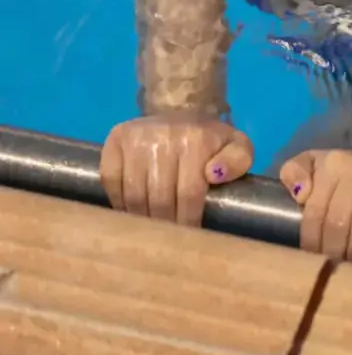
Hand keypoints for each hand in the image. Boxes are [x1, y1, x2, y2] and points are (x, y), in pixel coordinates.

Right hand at [100, 116, 253, 226]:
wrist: (182, 112)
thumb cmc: (211, 141)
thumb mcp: (238, 146)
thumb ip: (238, 161)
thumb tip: (215, 175)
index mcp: (196, 139)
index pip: (189, 192)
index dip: (187, 220)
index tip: (188, 238)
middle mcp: (163, 136)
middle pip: (159, 196)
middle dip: (164, 224)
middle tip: (167, 241)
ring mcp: (136, 137)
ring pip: (133, 192)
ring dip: (141, 218)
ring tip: (149, 231)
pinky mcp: (115, 140)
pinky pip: (111, 180)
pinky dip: (118, 201)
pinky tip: (130, 212)